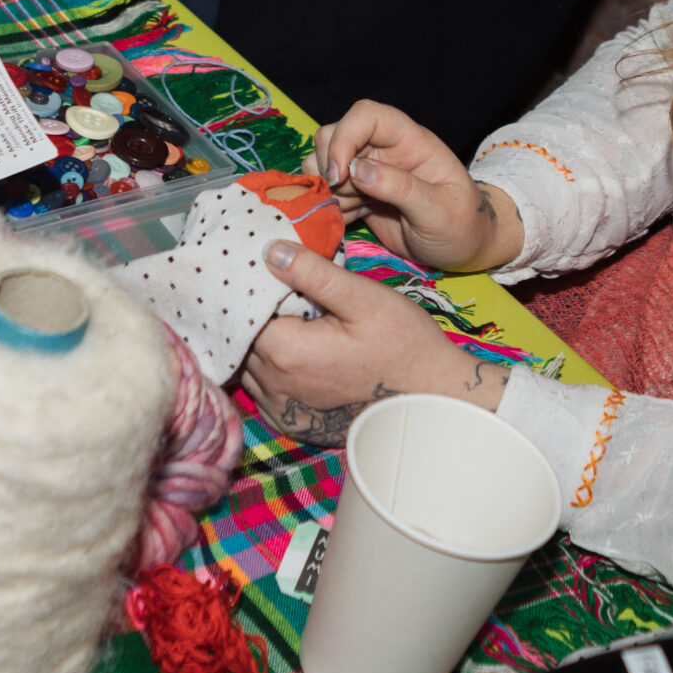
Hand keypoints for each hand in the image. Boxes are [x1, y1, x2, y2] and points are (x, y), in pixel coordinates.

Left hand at [241, 240, 508, 443]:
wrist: (431, 403)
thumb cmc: (404, 346)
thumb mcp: (364, 299)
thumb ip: (314, 274)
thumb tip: (269, 250)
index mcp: (285, 351)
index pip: (242, 309)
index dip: (251, 285)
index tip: (263, 265)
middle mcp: (272, 385)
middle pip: (241, 337)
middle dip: (253, 311)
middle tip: (276, 286)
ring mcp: (279, 409)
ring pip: (247, 363)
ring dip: (260, 340)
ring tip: (287, 316)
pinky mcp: (289, 422)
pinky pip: (261, 387)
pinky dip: (268, 367)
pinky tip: (294, 349)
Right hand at [308, 100, 520, 272]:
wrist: (462, 248)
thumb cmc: (462, 224)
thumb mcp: (440, 211)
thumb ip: (401, 188)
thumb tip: (357, 169)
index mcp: (409, 141)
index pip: (367, 116)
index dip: (345, 136)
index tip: (339, 174)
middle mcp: (383, 150)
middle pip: (333, 135)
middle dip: (328, 167)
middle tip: (344, 199)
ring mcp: (367, 172)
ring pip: (321, 163)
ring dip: (326, 190)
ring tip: (352, 213)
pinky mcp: (356, 195)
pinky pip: (325, 192)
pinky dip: (327, 208)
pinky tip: (350, 222)